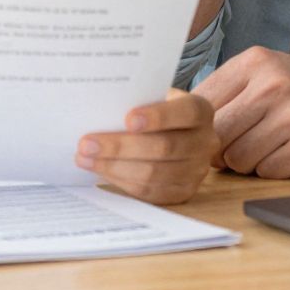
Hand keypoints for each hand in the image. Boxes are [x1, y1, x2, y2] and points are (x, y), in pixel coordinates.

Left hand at [76, 89, 217, 203]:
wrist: (174, 133)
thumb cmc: (155, 110)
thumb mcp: (152, 96)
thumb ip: (136, 100)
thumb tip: (100, 112)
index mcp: (201, 111)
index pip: (185, 113)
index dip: (158, 116)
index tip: (127, 118)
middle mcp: (205, 142)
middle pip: (164, 147)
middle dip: (121, 146)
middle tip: (86, 143)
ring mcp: (197, 171)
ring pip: (154, 173)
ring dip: (114, 167)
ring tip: (85, 158)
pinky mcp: (182, 192)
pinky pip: (150, 192)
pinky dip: (121, 181)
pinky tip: (100, 170)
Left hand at [195, 48, 289, 178]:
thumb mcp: (270, 73)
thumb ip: (229, 91)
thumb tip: (179, 121)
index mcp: (256, 62)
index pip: (200, 103)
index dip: (198, 127)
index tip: (208, 134)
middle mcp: (273, 85)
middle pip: (215, 136)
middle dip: (222, 150)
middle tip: (242, 145)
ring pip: (238, 159)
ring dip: (249, 163)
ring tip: (272, 146)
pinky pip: (267, 172)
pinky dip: (274, 170)